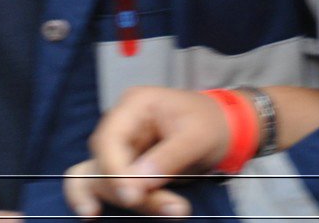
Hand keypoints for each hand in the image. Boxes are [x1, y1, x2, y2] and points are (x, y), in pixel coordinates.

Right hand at [64, 86, 227, 217]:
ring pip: (102, 179)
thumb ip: (168, 158)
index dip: (115, 170)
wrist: (223, 129)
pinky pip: (108, 186)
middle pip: (104, 163)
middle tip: (169, 207)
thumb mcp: (198, 137)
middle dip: (130, 189)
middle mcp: (120, 124)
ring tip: (168, 208)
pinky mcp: (123, 166)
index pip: (109, 140)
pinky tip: (95, 214)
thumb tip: (138, 182)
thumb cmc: (211, 123)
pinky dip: (116, 199)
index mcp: (135, 105)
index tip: (132, 195)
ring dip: (127, 198)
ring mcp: (118, 146)